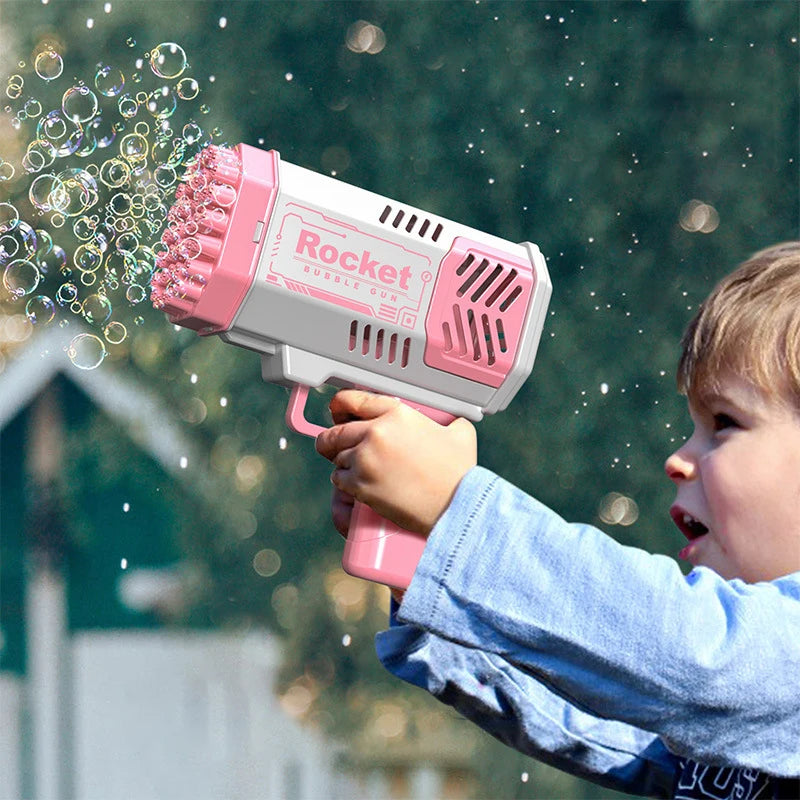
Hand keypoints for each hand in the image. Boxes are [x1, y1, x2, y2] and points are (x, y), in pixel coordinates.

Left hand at [316, 390, 477, 535]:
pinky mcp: (360, 485)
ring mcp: (366, 459)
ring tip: (356, 467)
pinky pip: (338, 478)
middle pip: (336, 431)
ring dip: (342, 461)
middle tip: (335, 445)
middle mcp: (377, 433)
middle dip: (333, 439)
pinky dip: (344, 480)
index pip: (353, 400)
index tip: (337, 411)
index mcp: (397, 414)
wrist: (455, 504)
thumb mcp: (459, 432)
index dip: (340, 405)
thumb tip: (448, 420)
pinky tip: (355, 481)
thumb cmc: (458, 472)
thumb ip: (447, 419)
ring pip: (336, 456)